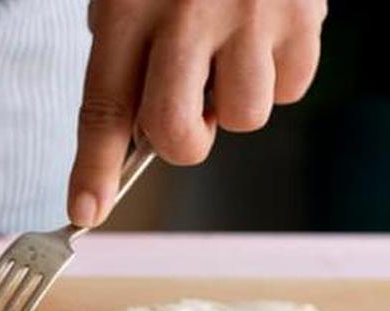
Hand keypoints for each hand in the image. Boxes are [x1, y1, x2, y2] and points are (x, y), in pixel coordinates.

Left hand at [68, 0, 326, 226]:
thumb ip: (125, 54)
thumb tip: (132, 138)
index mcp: (129, 5)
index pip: (105, 106)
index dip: (94, 168)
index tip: (85, 212)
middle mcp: (189, 14)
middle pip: (177, 135)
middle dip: (180, 142)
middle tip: (186, 108)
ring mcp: (252, 15)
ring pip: (243, 120)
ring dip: (232, 103)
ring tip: (230, 52)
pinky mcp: (304, 12)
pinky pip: (291, 89)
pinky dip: (277, 77)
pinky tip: (263, 36)